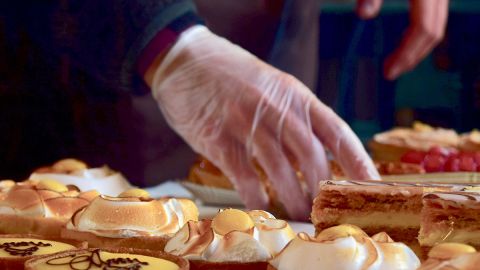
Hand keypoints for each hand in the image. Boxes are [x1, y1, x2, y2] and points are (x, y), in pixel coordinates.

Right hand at [147, 26, 379, 219]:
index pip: (336, 131)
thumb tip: (313, 154)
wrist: (186, 59)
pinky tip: (261, 207)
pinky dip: (255, 196)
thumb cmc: (231, 74)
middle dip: (322, 189)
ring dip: (292, 197)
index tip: (370, 185)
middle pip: (311, 156)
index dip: (357, 161)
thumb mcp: (272, 85)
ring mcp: (246, 122)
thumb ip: (292, 115)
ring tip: (298, 215)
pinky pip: (243, 175)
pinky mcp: (219, 137)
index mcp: (295, 95)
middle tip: (325, 211)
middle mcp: (275, 108)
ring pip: (280, 169)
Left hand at [356, 0, 448, 79]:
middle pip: (434, 32)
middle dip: (413, 56)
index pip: (423, 29)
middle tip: (390, 72)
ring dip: (418, 47)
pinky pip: (434, 17)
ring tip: (395, 60)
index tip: (389, 71)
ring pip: (437, 25)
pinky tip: (403, 39)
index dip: (408, 53)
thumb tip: (364, 14)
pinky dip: (420, 33)